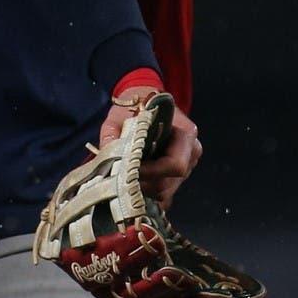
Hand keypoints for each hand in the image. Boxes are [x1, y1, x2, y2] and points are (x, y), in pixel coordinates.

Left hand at [97, 88, 200, 210]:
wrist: (146, 102)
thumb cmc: (136, 107)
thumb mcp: (119, 116)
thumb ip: (112, 136)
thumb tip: (105, 159)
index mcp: (185, 134)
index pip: (175, 164)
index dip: (150, 172)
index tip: (128, 168)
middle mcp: (192, 152)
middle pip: (169, 183)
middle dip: (143, 184)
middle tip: (121, 178)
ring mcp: (188, 166)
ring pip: (166, 192)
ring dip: (144, 190)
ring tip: (125, 179)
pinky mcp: (179, 177)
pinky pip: (164, 195)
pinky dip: (148, 193)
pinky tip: (133, 184)